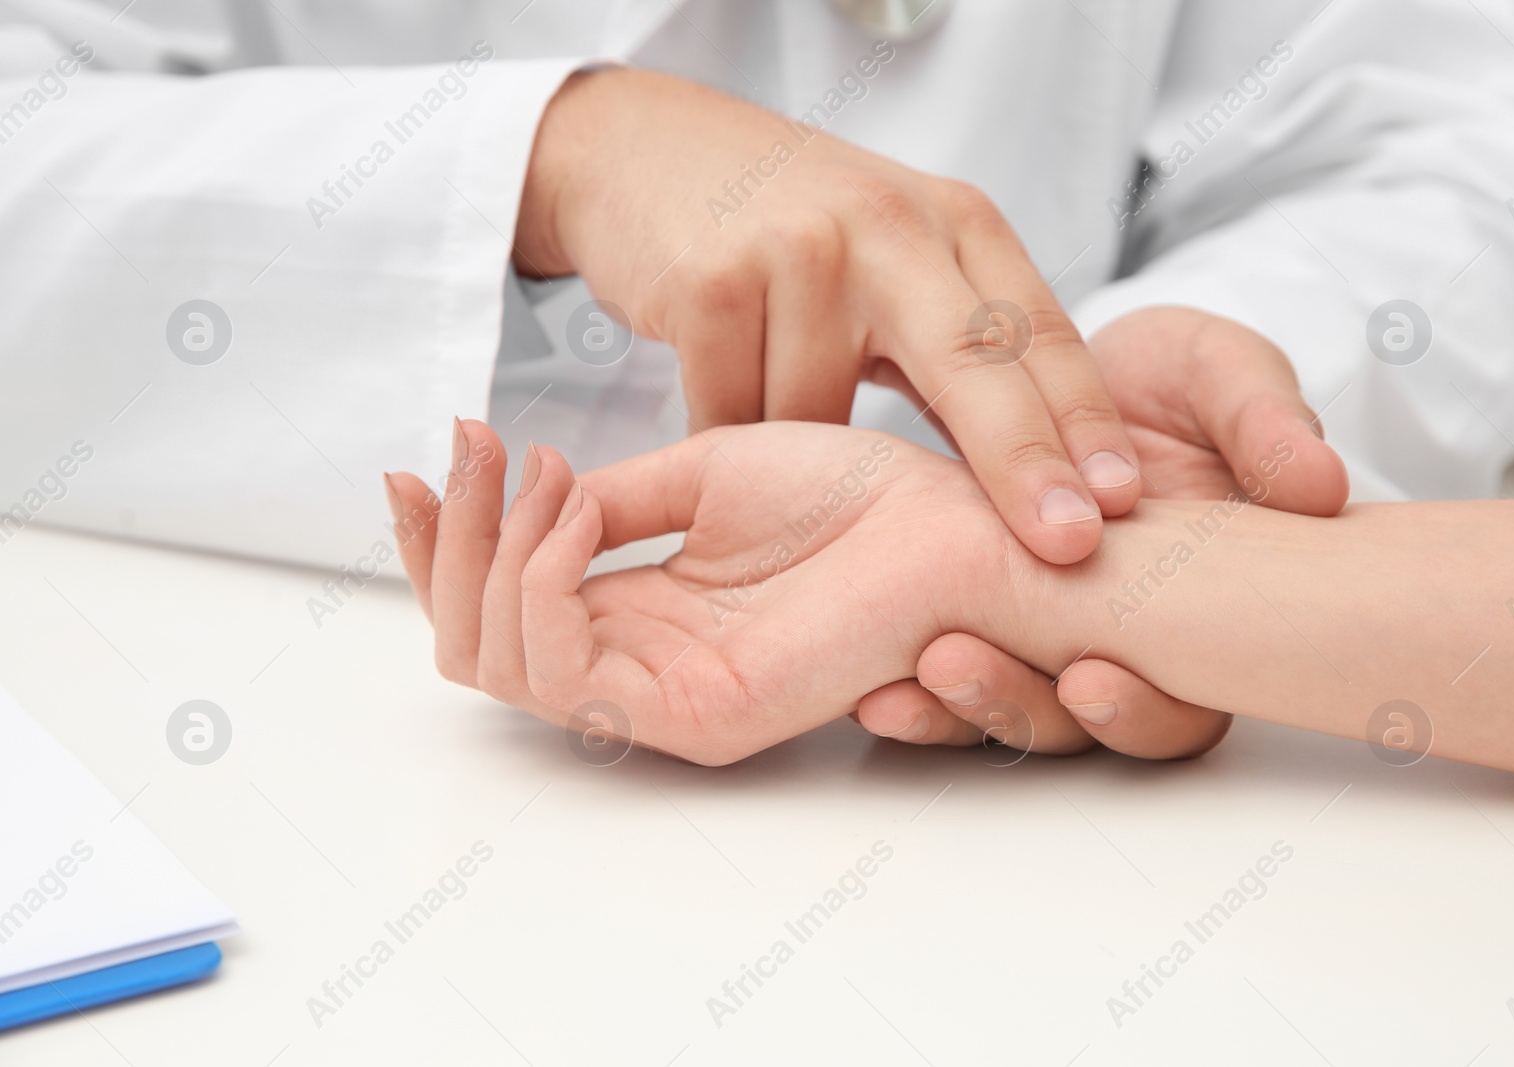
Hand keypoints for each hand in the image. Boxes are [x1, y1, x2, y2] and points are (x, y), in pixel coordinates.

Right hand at [386, 419, 1061, 765]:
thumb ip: (608, 501)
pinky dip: (539, 585)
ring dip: (489, 555)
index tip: (435, 450)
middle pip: (478, 644)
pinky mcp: (699, 713)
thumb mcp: (702, 473)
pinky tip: (568, 513)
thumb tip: (524, 494)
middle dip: (450, 544)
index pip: (502, 602)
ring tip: (537, 477)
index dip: (450, 535)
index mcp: (644, 610)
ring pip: (501, 664)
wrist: (955, 521)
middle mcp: (643, 662)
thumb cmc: (855, 493)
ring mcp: (666, 695)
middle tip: (461, 455)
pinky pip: (566, 673)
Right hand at [515, 66, 1142, 566]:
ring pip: (825, 421)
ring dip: (804, 461)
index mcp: (954, 225)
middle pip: (976, 361)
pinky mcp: (713, 282)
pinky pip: (738, 417)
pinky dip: (731, 434)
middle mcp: (890, 226)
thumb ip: (960, 348)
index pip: (1040, 333)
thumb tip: (1039, 476)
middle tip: (1069, 541)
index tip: (1121, 503)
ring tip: (775, 422)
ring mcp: (800, 250)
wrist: (646, 150)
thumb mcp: (897, 261)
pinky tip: (720, 401)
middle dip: (1026, 459)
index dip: (1086, 423)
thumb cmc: (788, 226)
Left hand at [855, 308, 1347, 756]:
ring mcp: (1032, 638)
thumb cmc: (1178, 382)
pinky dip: (893, 672)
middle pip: (1070, 730)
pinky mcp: (956, 609)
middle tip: (953, 673)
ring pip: (994, 707)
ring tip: (886, 689)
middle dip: (1016, 708)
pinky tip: (852, 672)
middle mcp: (1114, 650)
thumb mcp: (1227, 378)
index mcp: (1193, 624)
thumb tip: (1316, 482)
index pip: (1178, 708)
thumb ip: (1264, 424)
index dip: (1140, 707)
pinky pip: (922, 660)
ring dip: (943, 706)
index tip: (1094, 682)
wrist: (1086, 367)